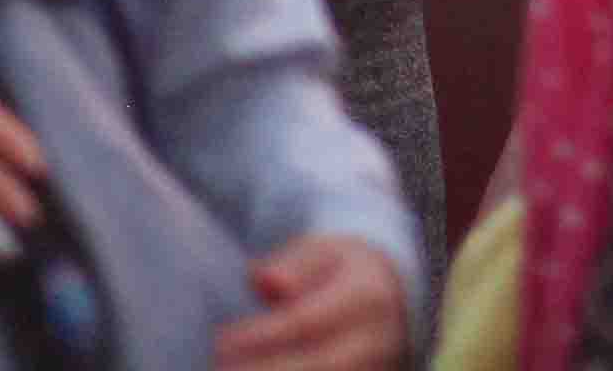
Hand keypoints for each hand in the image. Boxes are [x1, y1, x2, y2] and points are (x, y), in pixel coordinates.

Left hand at [213, 236, 409, 370]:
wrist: (393, 301)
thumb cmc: (343, 275)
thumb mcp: (324, 253)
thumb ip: (293, 265)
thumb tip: (266, 281)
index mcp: (366, 295)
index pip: (306, 321)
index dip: (259, 335)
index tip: (220, 341)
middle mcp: (376, 338)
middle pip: (316, 364)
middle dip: (261, 370)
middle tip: (219, 368)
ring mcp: (375, 368)